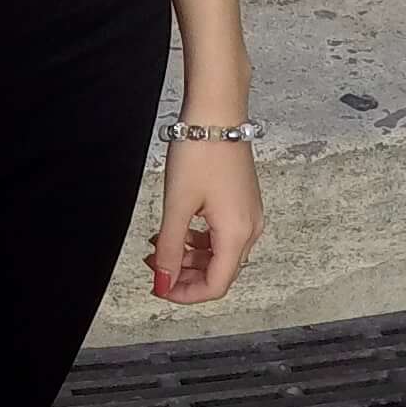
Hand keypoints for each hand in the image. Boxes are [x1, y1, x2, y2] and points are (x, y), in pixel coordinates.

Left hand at [151, 134, 263, 304]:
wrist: (217, 112)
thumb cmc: (200, 153)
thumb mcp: (178, 204)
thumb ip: (171, 248)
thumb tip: (164, 282)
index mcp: (237, 234)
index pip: (216, 285)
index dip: (187, 293)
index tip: (161, 288)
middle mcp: (250, 229)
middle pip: (219, 271)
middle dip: (185, 274)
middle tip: (155, 266)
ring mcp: (249, 214)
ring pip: (220, 252)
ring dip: (190, 257)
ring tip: (160, 246)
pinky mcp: (242, 201)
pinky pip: (222, 233)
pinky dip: (199, 239)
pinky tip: (178, 229)